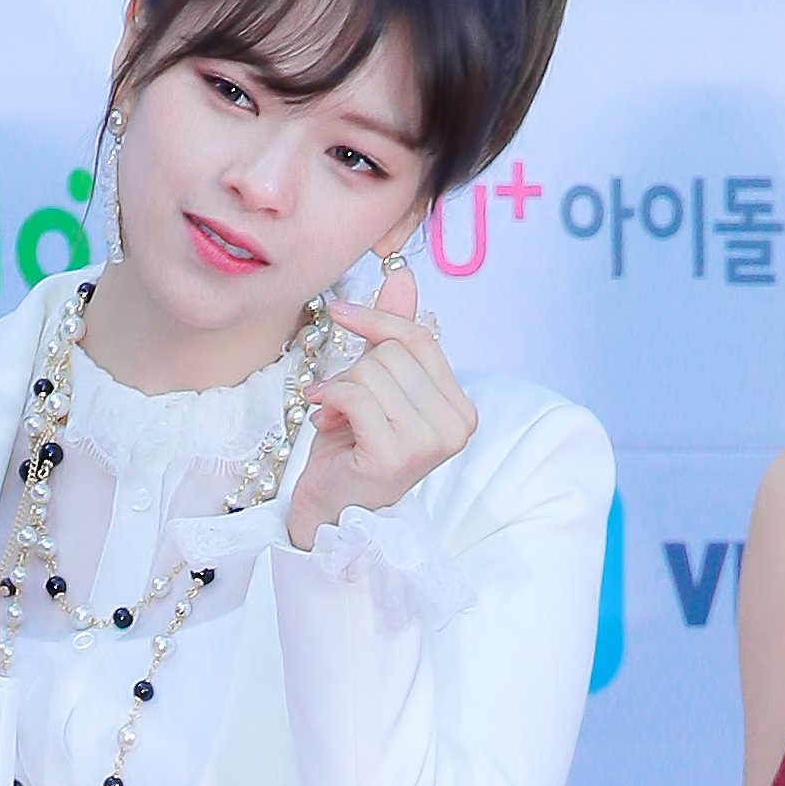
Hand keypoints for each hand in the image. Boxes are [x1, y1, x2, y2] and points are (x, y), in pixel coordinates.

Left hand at [287, 264, 477, 551]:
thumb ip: (392, 337)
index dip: (378, 319)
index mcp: (460, 409)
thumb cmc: (352, 450)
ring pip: (372, 371)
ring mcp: (428, 443)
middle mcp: (455, 427)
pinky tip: (324, 419)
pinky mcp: (394, 456)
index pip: (421, 339)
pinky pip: (355, 395)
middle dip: (355, 368)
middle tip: (341, 400)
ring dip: (340, 388)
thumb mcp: (374, 386)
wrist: (329, 509)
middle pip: (394, 353)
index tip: (340, 313)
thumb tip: (403, 275)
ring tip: (335, 415)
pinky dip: (329, 399)